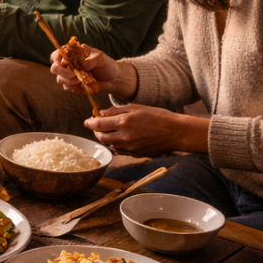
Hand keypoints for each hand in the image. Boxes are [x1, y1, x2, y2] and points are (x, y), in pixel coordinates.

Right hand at [49, 44, 136, 99]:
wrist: (113, 79)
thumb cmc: (106, 65)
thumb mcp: (101, 58)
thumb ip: (91, 59)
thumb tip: (82, 64)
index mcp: (73, 53)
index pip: (57, 54)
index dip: (57, 58)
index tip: (63, 63)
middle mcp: (68, 64)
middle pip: (54, 68)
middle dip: (63, 72)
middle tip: (75, 75)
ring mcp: (69, 75)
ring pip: (60, 79)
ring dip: (70, 81)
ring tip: (83, 80)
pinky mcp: (73, 85)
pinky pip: (67, 88)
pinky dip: (75, 87)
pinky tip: (84, 85)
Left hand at [85, 104, 209, 155]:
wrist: (176, 132)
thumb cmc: (158, 116)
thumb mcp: (137, 108)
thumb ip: (116, 110)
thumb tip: (101, 113)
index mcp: (124, 122)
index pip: (98, 124)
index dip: (89, 123)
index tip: (87, 121)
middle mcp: (124, 136)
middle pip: (101, 137)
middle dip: (96, 131)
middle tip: (97, 126)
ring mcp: (130, 147)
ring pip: (109, 144)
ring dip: (106, 138)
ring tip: (109, 131)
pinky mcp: (135, 154)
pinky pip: (119, 151)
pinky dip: (115, 145)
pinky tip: (119, 138)